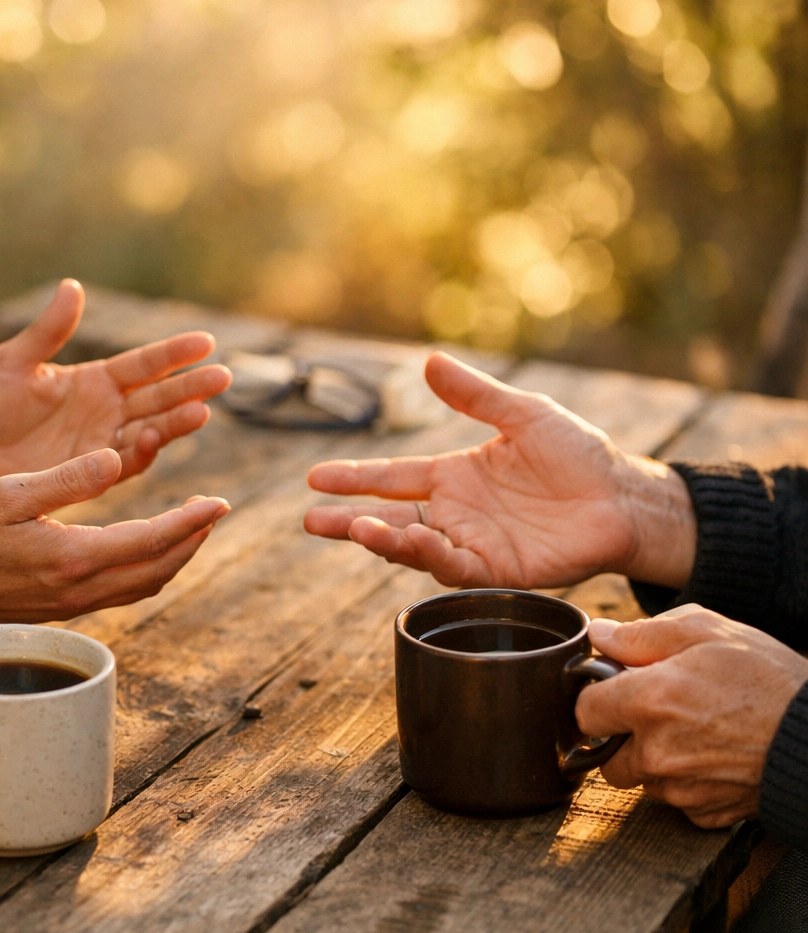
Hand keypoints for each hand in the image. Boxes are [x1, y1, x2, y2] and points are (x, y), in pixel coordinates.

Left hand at [0, 279, 231, 489]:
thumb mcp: (12, 363)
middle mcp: (109, 412)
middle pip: (160, 397)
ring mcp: (104, 445)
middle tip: (223, 378)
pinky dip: (141, 454)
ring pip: (152, 431)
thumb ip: (47, 332)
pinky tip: (151, 440)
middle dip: (191, 388)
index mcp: (96, 380)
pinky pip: (125, 464)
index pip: (145, 364)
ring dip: (176, 423)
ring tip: (201, 412)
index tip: (207, 342)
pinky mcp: (94, 475)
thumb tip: (72, 286)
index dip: (174, 354)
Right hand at [0, 449, 229, 655]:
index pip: (152, 540)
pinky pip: (123, 592)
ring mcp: (73, 604)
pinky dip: (148, 570)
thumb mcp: (9, 494)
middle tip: (215, 511)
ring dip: (175, 557)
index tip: (220, 502)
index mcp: (73, 557)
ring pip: (144, 585)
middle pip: (159, 569)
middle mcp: (81, 588)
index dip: (191, 521)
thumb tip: (116, 459)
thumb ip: (67, 478)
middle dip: (193, 540)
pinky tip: (146, 550)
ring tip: (191, 528)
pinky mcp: (62, 609)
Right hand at [304, 352, 695, 590]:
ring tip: (357, 527)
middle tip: (311, 522)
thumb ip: (477, 395)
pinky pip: (456, 568)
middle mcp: (455, 513)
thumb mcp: (524, 415)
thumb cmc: (577, 454)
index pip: (392, 477)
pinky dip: (432, 557)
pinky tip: (414, 542)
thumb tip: (429, 361)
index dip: (354, 477)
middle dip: (349, 521)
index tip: (314, 478)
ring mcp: (473, 544)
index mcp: (454, 476)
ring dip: (384, 539)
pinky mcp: (498, 571)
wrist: (622, 496)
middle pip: (390, 518)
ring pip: (416, 547)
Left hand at [576, 606, 807, 828]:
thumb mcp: (705, 630)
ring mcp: (681, 789)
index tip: (614, 691)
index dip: (596, 697)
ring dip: (653, 760)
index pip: (583, 711)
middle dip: (622, 735)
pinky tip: (712, 756)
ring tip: (692, 732)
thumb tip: (599, 636)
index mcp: (649, 701)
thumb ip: (640, 633)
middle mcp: (657, 751)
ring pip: (641, 779)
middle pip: (606, 755)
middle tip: (657, 713)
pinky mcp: (706, 813)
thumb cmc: (769, 677)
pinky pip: (676, 799)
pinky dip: (686, 782)